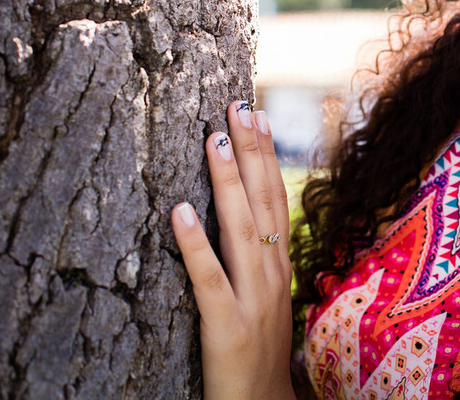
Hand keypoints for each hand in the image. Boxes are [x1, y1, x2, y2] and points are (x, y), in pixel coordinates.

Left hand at [172, 101, 295, 399]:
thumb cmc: (259, 352)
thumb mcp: (264, 297)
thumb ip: (256, 258)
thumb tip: (240, 211)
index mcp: (280, 263)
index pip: (277, 196)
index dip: (267, 154)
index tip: (256, 113)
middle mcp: (273, 273)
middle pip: (265, 201)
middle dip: (252, 151)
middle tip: (238, 107)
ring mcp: (253, 299)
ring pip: (242, 229)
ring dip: (227, 182)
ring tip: (213, 141)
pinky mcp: (227, 325)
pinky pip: (208, 278)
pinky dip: (194, 243)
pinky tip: (178, 211)